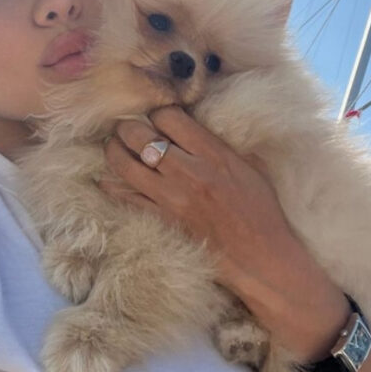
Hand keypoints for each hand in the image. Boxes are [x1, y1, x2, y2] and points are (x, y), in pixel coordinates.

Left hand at [97, 104, 289, 290]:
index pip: (168, 117)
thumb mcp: (252, 166)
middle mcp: (189, 172)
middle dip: (128, 128)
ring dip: (114, 151)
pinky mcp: (162, 220)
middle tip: (127, 129)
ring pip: (124, 164)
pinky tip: (107, 179)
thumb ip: (223, 144)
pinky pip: (125, 197)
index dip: (158, 113)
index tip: (158, 119)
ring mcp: (172, 198)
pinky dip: (111, 185)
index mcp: (214, 154)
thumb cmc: (262, 212)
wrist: (261, 258)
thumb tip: (201, 125)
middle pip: (139, 136)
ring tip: (114, 147)